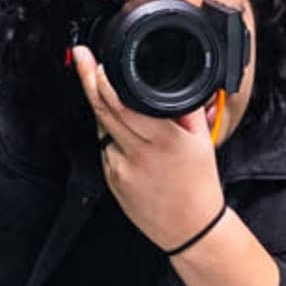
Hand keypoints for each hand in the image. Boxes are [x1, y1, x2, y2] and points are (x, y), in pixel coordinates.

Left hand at [72, 43, 223, 249]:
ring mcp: (119, 168)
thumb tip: (169, 84)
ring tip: (125, 110)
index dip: (102, 79)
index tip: (95, 61)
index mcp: (162, 138)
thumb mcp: (202, 140)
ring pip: (102, 127)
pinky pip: (106, 148)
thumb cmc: (199, 184)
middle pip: (102, 109)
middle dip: (88, 79)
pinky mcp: (111, 180)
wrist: (190, 227)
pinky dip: (113, 137)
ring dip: (106, 111)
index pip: (121, 102)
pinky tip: (132, 143)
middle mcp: (136, 152)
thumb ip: (186, 108)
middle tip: (83, 58)